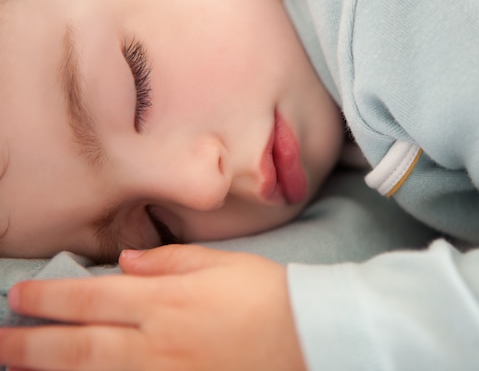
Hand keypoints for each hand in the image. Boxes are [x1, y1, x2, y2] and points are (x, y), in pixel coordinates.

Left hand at [0, 245, 306, 370]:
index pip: (94, 297)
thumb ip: (169, 260)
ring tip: (17, 365)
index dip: (51, 298)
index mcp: (168, 298)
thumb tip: (125, 262)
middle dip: (31, 343)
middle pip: (82, 343)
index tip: (20, 296)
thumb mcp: (221, 262)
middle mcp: (159, 339)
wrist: (308, 334)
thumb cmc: (267, 293)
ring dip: (52, 370)